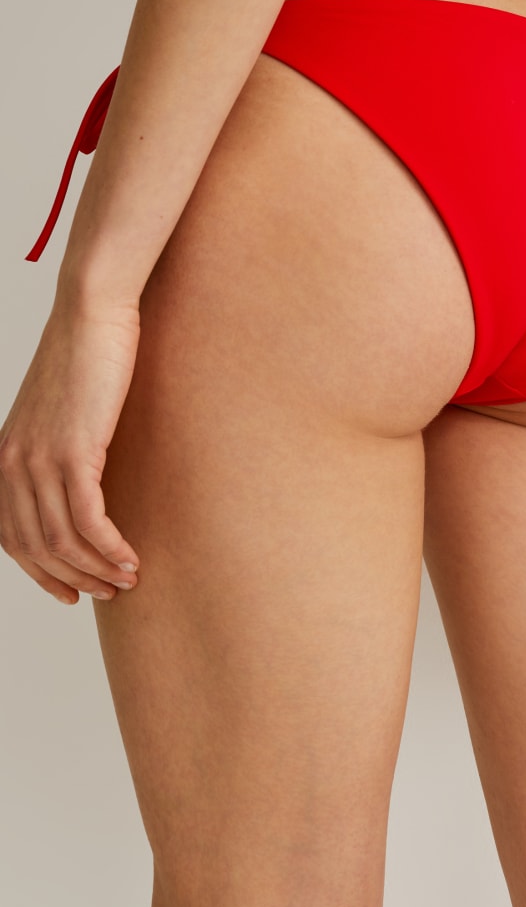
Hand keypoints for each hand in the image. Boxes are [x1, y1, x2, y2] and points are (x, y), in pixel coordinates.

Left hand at [0, 295, 141, 604]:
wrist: (92, 314)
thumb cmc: (84, 357)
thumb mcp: (57, 413)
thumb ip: (54, 451)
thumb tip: (79, 487)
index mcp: (2, 457)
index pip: (10, 537)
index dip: (40, 574)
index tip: (71, 592)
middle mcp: (11, 463)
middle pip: (35, 547)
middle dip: (73, 578)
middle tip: (109, 591)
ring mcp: (38, 459)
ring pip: (62, 541)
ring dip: (97, 569)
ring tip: (127, 579)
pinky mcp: (73, 452)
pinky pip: (88, 521)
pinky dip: (110, 548)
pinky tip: (131, 558)